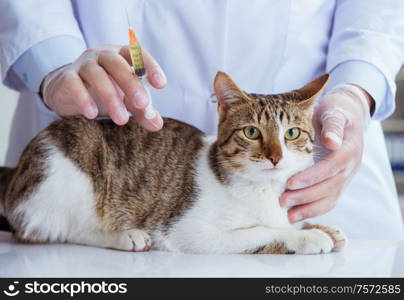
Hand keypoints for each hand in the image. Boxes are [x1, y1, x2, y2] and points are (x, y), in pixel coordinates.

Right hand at [40, 45, 166, 130]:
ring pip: (97, 74)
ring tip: (121, 120)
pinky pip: (74, 84)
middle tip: (142, 104)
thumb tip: (157, 124)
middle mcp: (102, 55)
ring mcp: (83, 64)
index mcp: (121, 55)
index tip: (161, 84)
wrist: (67, 92)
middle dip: (131, 84)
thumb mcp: (126, 101)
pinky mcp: (66, 78)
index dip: (150, 66)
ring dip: (111, 96)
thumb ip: (142, 111)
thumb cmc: (103, 93)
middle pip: (117, 63)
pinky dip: (83, 98)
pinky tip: (92, 114)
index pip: (137, 54)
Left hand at [280, 84, 371, 222]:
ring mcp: (346, 176)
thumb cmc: (334, 111)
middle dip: (305, 196)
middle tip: (282, 201)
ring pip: (330, 198)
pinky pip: (329, 200)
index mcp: (349, 149)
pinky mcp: (339, 182)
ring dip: (309, 209)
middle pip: (329, 187)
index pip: (330, 167)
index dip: (311, 177)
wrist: (348, 115)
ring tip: (288, 216)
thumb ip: (332, 125)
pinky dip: (314, 209)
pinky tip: (298, 214)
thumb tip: (332, 141)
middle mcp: (350, 166)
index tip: (290, 183)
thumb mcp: (333, 111)